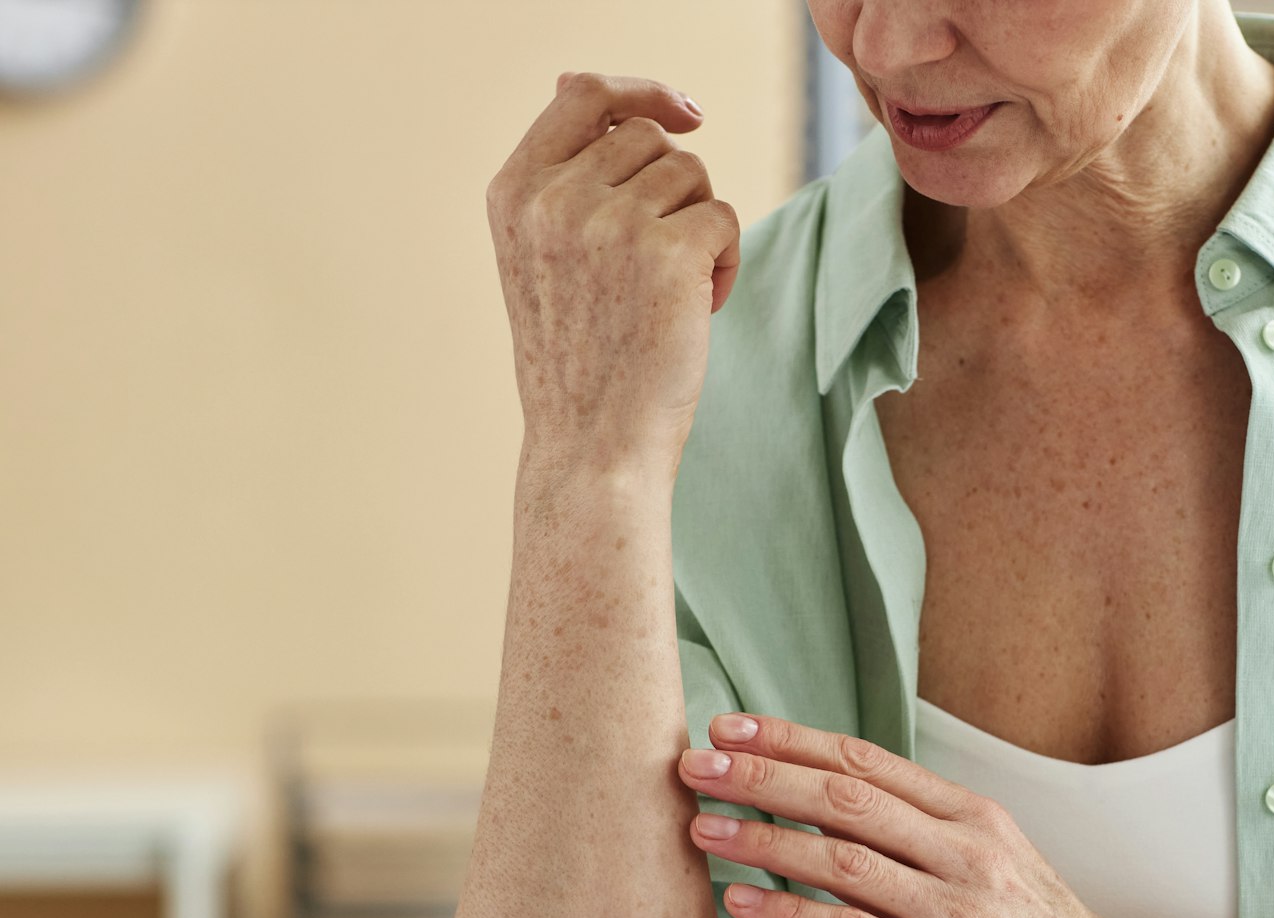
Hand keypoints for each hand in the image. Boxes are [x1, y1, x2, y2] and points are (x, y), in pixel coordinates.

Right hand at [485, 71, 740, 468]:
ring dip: (699, 228)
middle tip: (659, 265)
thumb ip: (557, 175)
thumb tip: (575, 82)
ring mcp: (610, 221)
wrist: (592, 446)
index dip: (643, 92)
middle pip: (650, 138)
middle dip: (673, 191)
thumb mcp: (540, 255)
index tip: (688, 115)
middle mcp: (555, 197)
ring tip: (671, 294)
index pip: (584, 93)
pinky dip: (725, 262)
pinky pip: (724, 218)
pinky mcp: (668, 251)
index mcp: (514, 191)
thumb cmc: (577, 358)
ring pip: (692, 176)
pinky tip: (697, 310)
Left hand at [676, 713, 1183, 917]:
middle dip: (762, 777)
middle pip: (845, 798)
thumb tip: (837, 812)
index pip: (867, 763)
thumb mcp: (999, 865)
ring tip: (701, 830)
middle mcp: (967, 854)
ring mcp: (958, 915)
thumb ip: (928, 836)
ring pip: (842, 860)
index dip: (792, 741)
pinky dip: (791, 915)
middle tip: (692, 766)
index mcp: (975, 817)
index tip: (731, 729)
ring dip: (762, 841)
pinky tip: (743, 904)